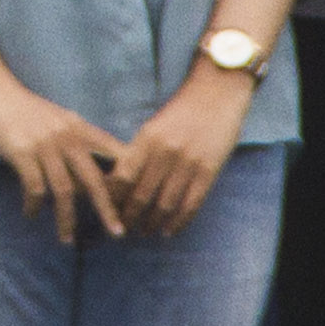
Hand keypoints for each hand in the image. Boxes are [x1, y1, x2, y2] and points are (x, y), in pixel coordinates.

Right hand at [0, 72, 128, 243]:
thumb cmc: (20, 107)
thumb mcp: (55, 119)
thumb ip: (72, 141)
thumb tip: (84, 175)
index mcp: (80, 128)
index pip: (115, 155)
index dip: (126, 181)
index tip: (131, 204)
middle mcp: (68, 137)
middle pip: (96, 180)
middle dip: (108, 209)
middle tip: (118, 233)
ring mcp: (45, 145)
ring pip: (65, 190)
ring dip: (67, 219)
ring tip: (66, 239)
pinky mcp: (21, 152)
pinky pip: (34, 187)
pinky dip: (34, 205)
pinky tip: (31, 214)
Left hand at [111, 70, 254, 236]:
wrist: (216, 93)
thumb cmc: (181, 111)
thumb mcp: (152, 127)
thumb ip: (138, 152)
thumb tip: (120, 182)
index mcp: (146, 140)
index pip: (122, 178)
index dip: (113, 199)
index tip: (107, 211)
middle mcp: (165, 153)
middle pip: (141, 195)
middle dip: (130, 217)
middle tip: (123, 229)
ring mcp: (188, 163)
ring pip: (166, 204)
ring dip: (153, 223)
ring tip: (145, 231)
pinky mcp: (209, 170)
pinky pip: (192, 204)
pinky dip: (180, 221)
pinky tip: (171, 230)